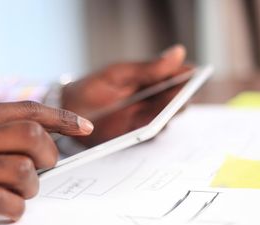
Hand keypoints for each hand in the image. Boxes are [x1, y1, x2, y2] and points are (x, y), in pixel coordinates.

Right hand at [0, 102, 92, 224]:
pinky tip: (7, 209)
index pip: (28, 109)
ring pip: (24, 173)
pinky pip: (5, 203)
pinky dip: (16, 209)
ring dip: (32, 188)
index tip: (84, 128)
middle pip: (34, 139)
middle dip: (50, 157)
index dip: (62, 118)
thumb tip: (33, 137)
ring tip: (20, 193)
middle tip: (42, 170)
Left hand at [62, 45, 186, 145]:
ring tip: (171, 107)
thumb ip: (147, 69)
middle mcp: (149, 101)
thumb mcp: (118, 75)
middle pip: (175, 100)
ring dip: (170, 114)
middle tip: (183, 93)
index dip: (185, 76)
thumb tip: (179, 52)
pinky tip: (158, 123)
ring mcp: (143, 119)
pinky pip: (152, 134)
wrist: (67, 112)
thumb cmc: (91, 89)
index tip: (193, 74)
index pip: (174, 77)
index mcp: (148, 81)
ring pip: (167, 118)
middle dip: (181, 96)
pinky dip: (157, 129)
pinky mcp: (135, 136)